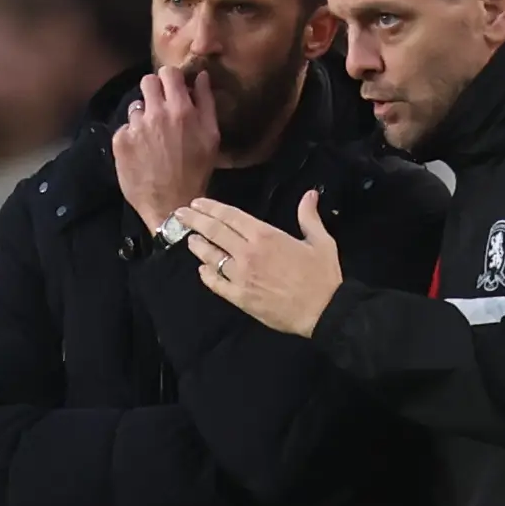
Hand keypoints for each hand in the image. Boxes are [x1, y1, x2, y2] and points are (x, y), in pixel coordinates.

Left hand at [112, 67, 218, 233]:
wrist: (172, 206)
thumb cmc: (196, 173)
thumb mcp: (211, 137)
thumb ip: (206, 102)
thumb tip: (202, 75)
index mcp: (181, 109)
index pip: (168, 73)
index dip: (170, 79)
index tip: (173, 89)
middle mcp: (156, 113)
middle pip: (147, 82)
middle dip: (154, 91)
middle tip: (160, 109)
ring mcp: (135, 127)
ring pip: (136, 108)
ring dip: (143, 118)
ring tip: (152, 139)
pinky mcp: (120, 142)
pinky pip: (124, 128)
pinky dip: (132, 137)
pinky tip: (141, 153)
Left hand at [177, 189, 342, 337]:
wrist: (324, 311)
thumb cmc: (323, 275)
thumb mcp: (321, 240)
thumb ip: (309, 216)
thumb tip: (310, 194)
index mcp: (265, 235)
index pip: (229, 216)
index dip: (210, 208)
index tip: (197, 203)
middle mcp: (247, 253)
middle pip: (214, 232)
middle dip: (194, 221)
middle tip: (180, 214)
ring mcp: (241, 276)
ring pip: (211, 256)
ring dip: (198, 246)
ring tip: (190, 240)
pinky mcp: (240, 298)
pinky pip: (216, 284)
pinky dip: (207, 275)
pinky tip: (202, 270)